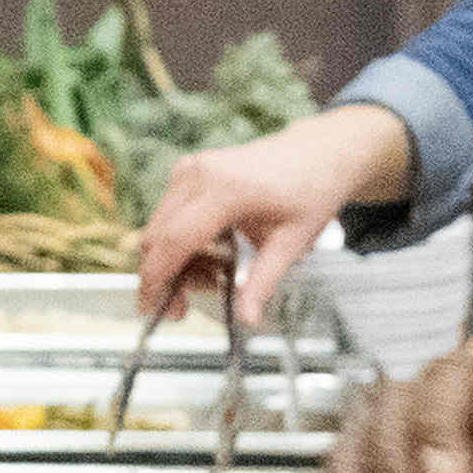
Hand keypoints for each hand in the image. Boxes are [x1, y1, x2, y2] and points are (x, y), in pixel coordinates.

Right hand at [134, 104, 409, 328]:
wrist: (319, 153)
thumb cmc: (311, 192)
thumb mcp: (292, 243)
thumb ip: (263, 282)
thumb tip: (246, 319)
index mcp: (225, 191)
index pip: (174, 241)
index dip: (157, 280)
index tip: (153, 310)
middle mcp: (199, 175)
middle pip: (157, 236)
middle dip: (164, 276)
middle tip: (191, 304)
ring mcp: (191, 169)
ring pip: (159, 228)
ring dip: (176, 260)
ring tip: (217, 274)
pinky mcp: (190, 170)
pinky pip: (168, 214)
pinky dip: (180, 241)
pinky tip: (214, 252)